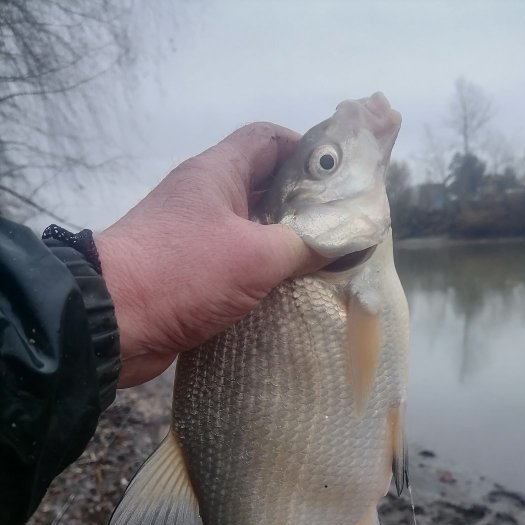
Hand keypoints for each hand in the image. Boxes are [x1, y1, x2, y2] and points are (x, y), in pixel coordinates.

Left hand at [95, 123, 328, 387]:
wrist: (112, 322)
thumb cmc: (182, 273)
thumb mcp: (256, 256)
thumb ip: (307, 244)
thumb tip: (349, 239)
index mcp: (217, 173)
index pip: (268, 139)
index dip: (307, 150)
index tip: (339, 179)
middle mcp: (205, 198)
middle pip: (264, 186)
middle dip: (303, 205)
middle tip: (340, 227)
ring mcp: (195, 237)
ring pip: (251, 229)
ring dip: (284, 244)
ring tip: (325, 262)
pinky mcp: (190, 273)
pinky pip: (236, 264)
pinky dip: (262, 274)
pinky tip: (289, 292)